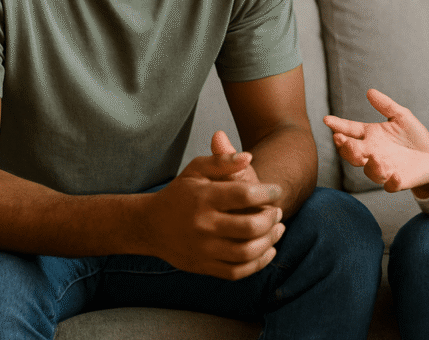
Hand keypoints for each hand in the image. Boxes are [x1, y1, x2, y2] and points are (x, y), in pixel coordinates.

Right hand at [143, 131, 284, 279]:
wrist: (150, 225)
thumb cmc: (180, 193)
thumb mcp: (196, 169)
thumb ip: (222, 160)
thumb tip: (248, 157)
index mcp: (204, 198)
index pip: (245, 195)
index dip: (268, 193)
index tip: (276, 191)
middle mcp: (204, 225)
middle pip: (250, 227)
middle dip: (272, 219)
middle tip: (278, 212)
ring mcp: (203, 249)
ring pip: (247, 252)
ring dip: (270, 241)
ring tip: (278, 230)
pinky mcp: (203, 267)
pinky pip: (237, 272)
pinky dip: (258, 264)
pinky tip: (269, 250)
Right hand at [324, 89, 428, 192]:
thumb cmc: (413, 135)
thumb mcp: (401, 116)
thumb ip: (386, 105)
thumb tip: (370, 91)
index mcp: (371, 136)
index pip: (350, 130)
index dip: (338, 125)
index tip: (327, 119)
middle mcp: (372, 153)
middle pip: (353, 153)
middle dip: (346, 147)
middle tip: (341, 139)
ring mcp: (383, 168)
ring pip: (369, 170)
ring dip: (369, 165)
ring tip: (372, 158)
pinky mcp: (396, 181)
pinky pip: (390, 185)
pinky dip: (391, 182)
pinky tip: (395, 175)